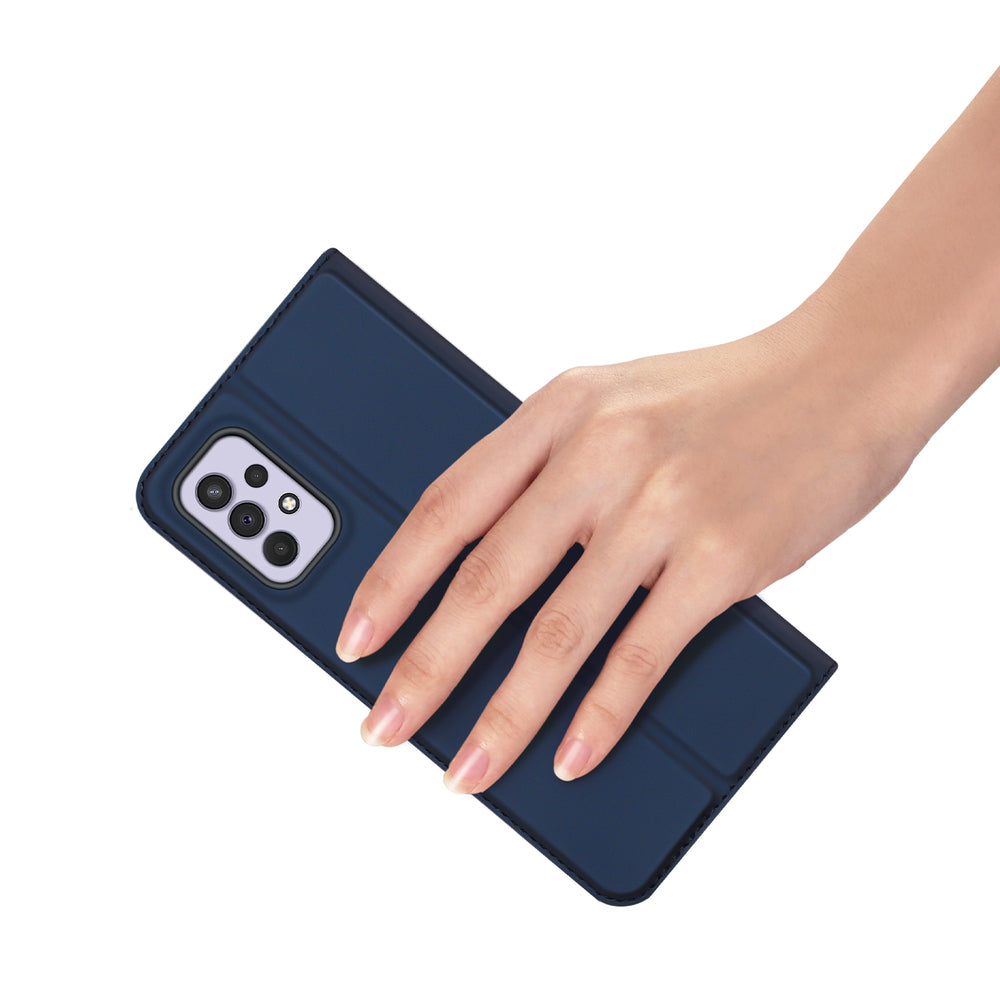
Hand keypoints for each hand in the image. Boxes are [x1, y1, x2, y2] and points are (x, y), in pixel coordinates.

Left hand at [335, 298, 920, 792]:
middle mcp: (601, 452)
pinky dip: (600, 715)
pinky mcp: (723, 557)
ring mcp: (663, 504)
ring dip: (503, 714)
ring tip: (465, 767)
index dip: (392, 580)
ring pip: (558, 631)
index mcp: (559, 409)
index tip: (355, 638)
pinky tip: (569, 754)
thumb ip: (549, 468)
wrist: (845, 373)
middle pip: (487, 578)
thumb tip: (482, 565)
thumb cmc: (724, 396)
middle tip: (382, 725)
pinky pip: (642, 654)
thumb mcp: (616, 402)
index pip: (447, 503)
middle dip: (425, 666)